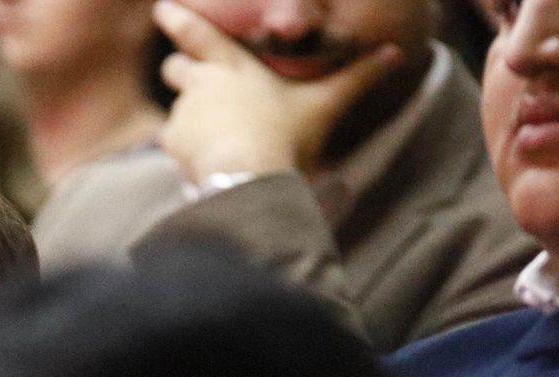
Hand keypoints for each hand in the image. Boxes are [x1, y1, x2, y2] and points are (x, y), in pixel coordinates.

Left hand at [153, 0, 400, 180]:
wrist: (250, 177)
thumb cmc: (288, 135)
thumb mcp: (326, 104)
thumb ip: (358, 78)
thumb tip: (395, 54)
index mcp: (234, 66)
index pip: (197, 32)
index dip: (178, 18)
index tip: (163, 9)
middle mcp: (202, 84)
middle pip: (175, 67)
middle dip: (180, 70)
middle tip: (189, 78)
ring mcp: (184, 114)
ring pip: (176, 108)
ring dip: (189, 118)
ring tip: (211, 137)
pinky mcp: (173, 146)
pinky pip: (174, 145)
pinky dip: (186, 151)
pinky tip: (206, 164)